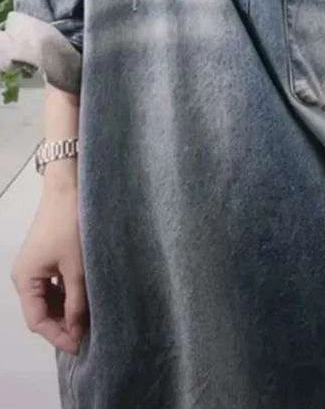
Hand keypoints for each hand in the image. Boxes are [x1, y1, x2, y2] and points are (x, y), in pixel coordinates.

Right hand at [10, 182, 88, 354]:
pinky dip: (67, 294)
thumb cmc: (71, 226)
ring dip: (66, 310)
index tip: (80, 346)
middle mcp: (25, 276)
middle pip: (41, 311)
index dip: (58, 335)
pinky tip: (85, 300)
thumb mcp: (77, 268)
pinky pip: (54, 285)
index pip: (37, 320)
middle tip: (89, 335)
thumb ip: (76, 302)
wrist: (69, 188)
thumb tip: (78, 332)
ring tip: (89, 320)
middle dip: (63, 324)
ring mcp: (36, 266)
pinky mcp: (47, 258)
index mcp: (25, 279)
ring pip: (49, 299)